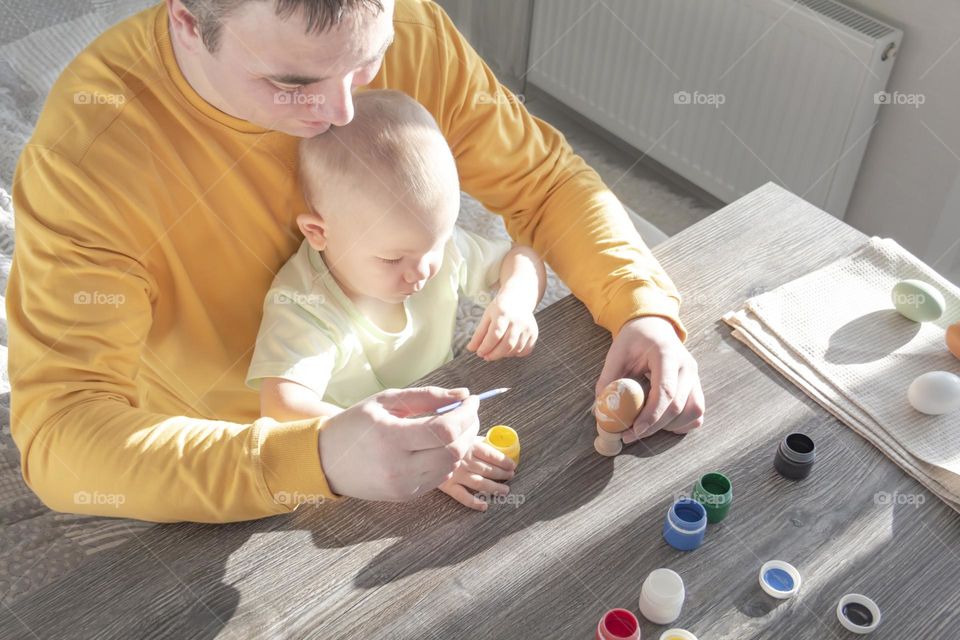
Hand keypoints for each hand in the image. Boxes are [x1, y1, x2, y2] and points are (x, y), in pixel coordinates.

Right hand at [318, 387, 479, 500]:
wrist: (325, 460)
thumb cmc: (355, 424)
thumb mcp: (386, 401)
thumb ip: (427, 397)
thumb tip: (463, 396)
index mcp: (391, 437)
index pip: (446, 430)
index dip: (466, 414)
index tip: (472, 400)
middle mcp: (399, 466)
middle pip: (454, 452)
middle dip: (469, 429)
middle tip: (468, 413)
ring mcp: (403, 486)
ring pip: (450, 467)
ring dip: (462, 445)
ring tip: (456, 427)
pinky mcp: (405, 497)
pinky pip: (439, 478)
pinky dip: (448, 460)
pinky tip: (441, 446)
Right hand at [439, 436, 516, 510]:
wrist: (421, 449)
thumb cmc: (444, 442)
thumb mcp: (460, 436)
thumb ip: (475, 440)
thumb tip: (493, 442)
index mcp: (469, 445)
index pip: (491, 454)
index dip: (504, 461)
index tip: (512, 465)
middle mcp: (464, 460)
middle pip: (488, 469)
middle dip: (502, 474)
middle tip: (511, 476)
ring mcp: (456, 474)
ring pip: (480, 483)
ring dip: (494, 488)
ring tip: (504, 490)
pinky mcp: (447, 485)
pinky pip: (462, 496)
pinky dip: (474, 502)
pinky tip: (484, 505)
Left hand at [466, 293, 538, 360]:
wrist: (518, 299)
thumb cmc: (499, 309)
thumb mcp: (486, 317)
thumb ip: (479, 334)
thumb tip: (471, 349)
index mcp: (503, 314)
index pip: (495, 335)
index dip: (486, 347)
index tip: (479, 352)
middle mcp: (517, 321)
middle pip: (507, 344)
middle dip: (494, 354)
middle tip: (486, 357)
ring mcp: (528, 327)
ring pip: (516, 349)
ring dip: (504, 355)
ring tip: (496, 352)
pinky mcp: (534, 333)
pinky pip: (525, 350)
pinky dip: (515, 354)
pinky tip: (508, 350)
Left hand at [595, 316, 704, 441]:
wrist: (654, 328)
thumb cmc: (635, 339)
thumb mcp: (616, 353)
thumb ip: (608, 379)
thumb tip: (602, 410)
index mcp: (667, 354)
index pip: (665, 390)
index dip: (652, 415)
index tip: (635, 430)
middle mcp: (687, 366)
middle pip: (678, 406)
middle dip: (654, 426)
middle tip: (629, 435)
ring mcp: (696, 377)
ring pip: (692, 412)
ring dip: (668, 426)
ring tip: (644, 425)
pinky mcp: (697, 387)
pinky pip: (696, 413)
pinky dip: (681, 424)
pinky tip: (662, 422)